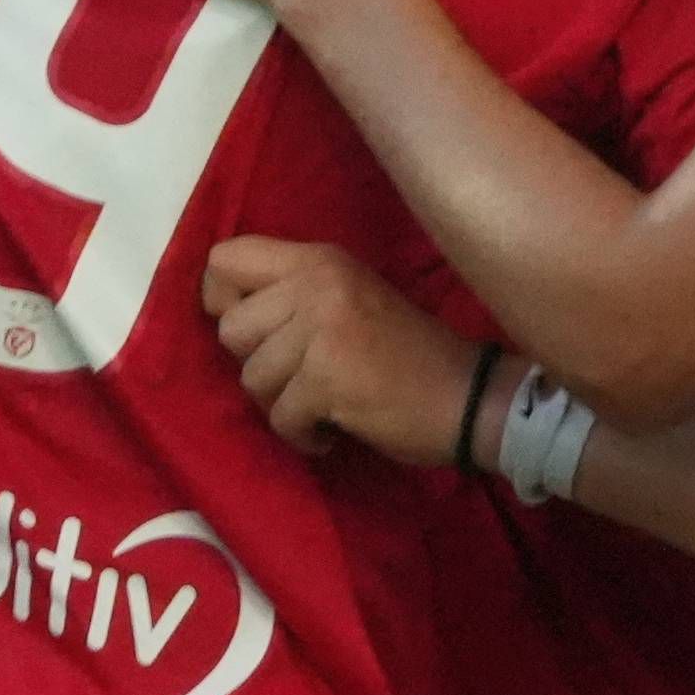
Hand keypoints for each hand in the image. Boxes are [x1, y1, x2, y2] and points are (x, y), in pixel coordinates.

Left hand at [206, 235, 484, 466]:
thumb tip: (224, 316)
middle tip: (303, 374)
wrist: (470, 396)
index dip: (223, 300)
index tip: (257, 331)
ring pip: (251, 378)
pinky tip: (334, 428)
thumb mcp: (349, 297)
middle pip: (231, 329)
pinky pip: (280, 418)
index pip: (225, 259)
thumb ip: (293, 295)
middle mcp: (315, 284)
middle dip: (260, 364)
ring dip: (283, 404)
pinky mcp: (326, 380)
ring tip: (325, 402)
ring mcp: (321, 330)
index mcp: (318, 259)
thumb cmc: (408, 351)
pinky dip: (304, 435)